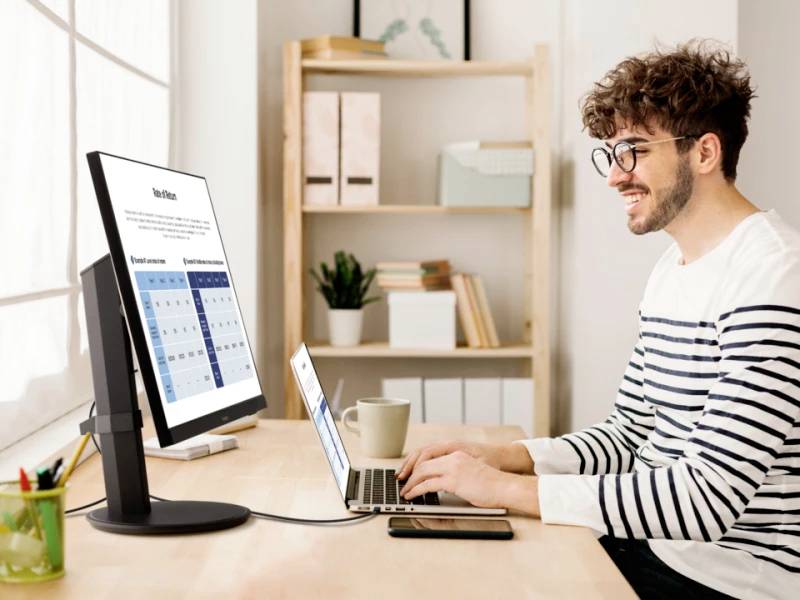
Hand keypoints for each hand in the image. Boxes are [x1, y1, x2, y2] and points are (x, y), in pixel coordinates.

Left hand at [399, 451, 539, 515]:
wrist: (505, 486)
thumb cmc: (492, 484)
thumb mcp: (471, 472)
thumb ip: (455, 473)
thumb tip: (440, 483)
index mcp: (457, 453)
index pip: (429, 455)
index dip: (415, 464)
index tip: (407, 472)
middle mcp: (453, 457)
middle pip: (422, 462)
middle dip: (408, 473)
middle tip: (401, 482)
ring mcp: (453, 468)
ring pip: (422, 472)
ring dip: (410, 483)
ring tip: (404, 492)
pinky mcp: (454, 481)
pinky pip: (428, 484)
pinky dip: (416, 490)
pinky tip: (412, 496)